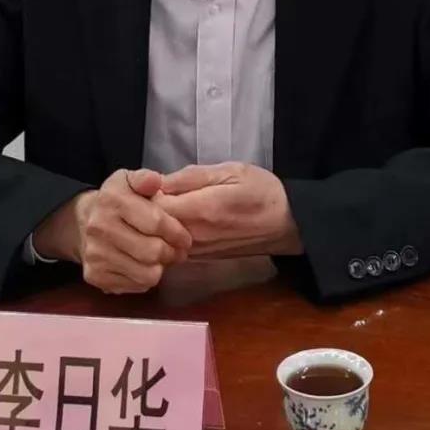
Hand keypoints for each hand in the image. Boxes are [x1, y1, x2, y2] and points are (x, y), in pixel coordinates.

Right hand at [33, 169, 192, 293]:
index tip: (185, 237)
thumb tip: (155, 180)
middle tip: (177, 250)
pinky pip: (135, 286)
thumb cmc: (117, 201)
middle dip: (172, 253)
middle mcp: (100, 227)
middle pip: (153, 252)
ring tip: (161, 258)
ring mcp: (96, 254)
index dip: (177, 232)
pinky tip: (143, 265)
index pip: (156, 222)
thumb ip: (145, 178)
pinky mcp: (95, 276)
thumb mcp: (129, 180)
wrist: (83, 223)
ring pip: (147, 274)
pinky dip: (145, 278)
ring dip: (160, 268)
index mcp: (112, 199)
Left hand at [154, 162, 302, 257]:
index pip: (153, 207)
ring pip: (159, 240)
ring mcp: (197, 251)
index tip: (143, 181)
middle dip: (142, 209)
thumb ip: (191, 177)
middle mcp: (194, 236)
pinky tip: (170, 221)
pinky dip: (164, 236)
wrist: (287, 224)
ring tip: (156, 205)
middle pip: (151, 227)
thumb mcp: (230, 171)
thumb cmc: (262, 191)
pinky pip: (171, 248)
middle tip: (144, 191)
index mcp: (201, 210)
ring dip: (152, 224)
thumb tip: (158, 181)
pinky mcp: (201, 259)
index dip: (142, 193)